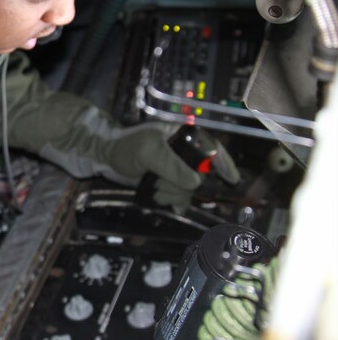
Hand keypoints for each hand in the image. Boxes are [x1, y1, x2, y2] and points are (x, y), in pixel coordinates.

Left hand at [108, 122, 239, 212]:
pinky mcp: (168, 182)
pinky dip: (173, 202)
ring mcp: (177, 169)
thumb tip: (195, 182)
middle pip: (200, 175)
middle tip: (160, 185)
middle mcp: (185, 153)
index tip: (231, 179)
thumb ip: (171, 165)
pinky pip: (181, 197)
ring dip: (172, 193)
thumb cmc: (127, 146)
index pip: (213, 149)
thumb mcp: (148, 152)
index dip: (225, 164)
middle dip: (182, 185)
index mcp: (185, 137)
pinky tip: (165, 202)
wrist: (107, 155)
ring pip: (189, 189)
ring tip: (154, 189)